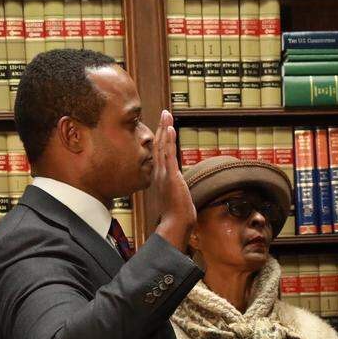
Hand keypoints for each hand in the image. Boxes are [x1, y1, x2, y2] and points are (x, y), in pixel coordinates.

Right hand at [151, 110, 196, 250]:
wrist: (175, 225)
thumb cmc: (177, 215)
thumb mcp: (176, 197)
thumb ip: (176, 188)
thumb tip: (180, 188)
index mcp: (159, 177)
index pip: (159, 153)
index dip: (160, 138)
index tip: (163, 126)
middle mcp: (159, 173)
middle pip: (158, 145)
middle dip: (161, 128)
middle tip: (164, 113)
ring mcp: (164, 174)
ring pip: (162, 146)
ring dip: (164, 129)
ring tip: (166, 114)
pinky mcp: (171, 177)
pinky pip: (169, 155)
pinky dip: (169, 141)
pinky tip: (170, 129)